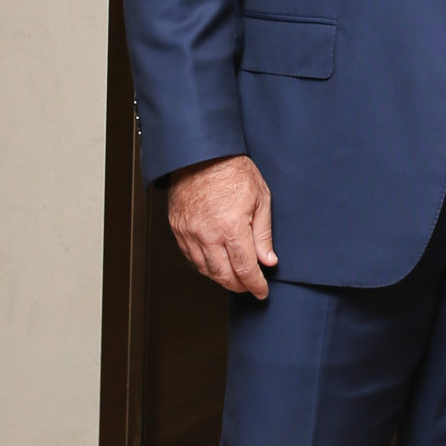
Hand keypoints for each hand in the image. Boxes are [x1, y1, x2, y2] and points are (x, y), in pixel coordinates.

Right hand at [166, 154, 276, 296]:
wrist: (203, 154)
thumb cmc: (233, 170)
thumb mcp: (261, 198)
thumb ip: (263, 234)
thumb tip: (268, 260)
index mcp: (232, 227)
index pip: (245, 268)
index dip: (255, 285)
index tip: (261, 291)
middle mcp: (207, 234)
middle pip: (223, 275)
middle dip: (239, 286)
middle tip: (250, 286)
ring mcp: (189, 232)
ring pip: (205, 270)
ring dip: (221, 278)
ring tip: (234, 277)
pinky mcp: (178, 228)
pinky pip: (190, 257)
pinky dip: (204, 265)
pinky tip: (216, 263)